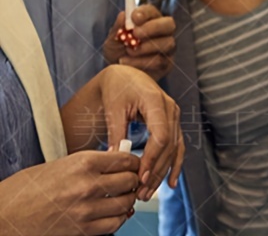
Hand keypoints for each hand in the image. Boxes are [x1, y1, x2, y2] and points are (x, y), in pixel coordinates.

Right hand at [0, 150, 138, 235]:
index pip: (126, 159)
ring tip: (123, 196)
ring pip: (126, 203)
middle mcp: (88, 185)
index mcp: (84, 163)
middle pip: (130, 180)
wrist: (5, 216)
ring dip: (128, 200)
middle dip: (133, 180)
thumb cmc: (29, 188)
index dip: (134, 161)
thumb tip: (116, 160)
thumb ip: (92, 163)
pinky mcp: (81, 230)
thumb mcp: (63, 164)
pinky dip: (119, 218)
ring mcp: (86, 210)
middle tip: (130, 180)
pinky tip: (115, 213)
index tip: (133, 164)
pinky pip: (113, 224)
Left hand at [98, 66, 184, 200]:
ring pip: (174, 148)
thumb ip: (117, 132)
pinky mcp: (172, 122)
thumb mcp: (114, 108)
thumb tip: (114, 158)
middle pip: (169, 145)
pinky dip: (175, 163)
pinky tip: (171, 182)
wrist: (125, 76)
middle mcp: (170, 107)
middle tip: (141, 193)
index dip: (153, 158)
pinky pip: (177, 145)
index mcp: (155, 101)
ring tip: (148, 192)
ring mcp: (174, 114)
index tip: (140, 178)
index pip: (161, 135)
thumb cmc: (118, 89)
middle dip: (157, 170)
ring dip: (163, 172)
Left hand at [103, 6, 175, 80]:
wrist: (119, 76)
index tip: (134, 17)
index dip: (145, 13)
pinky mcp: (167, 63)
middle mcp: (163, 32)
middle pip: (169, 24)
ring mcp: (167, 48)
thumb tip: (123, 15)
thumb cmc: (118, 53)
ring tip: (128, 52)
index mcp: (149, 21)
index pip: (152, 11)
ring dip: (145, 47)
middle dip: (153, 27)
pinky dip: (142, 62)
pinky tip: (129, 63)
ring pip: (167, 43)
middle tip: (136, 33)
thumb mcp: (113, 40)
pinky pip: (160, 61)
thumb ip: (118, 28)